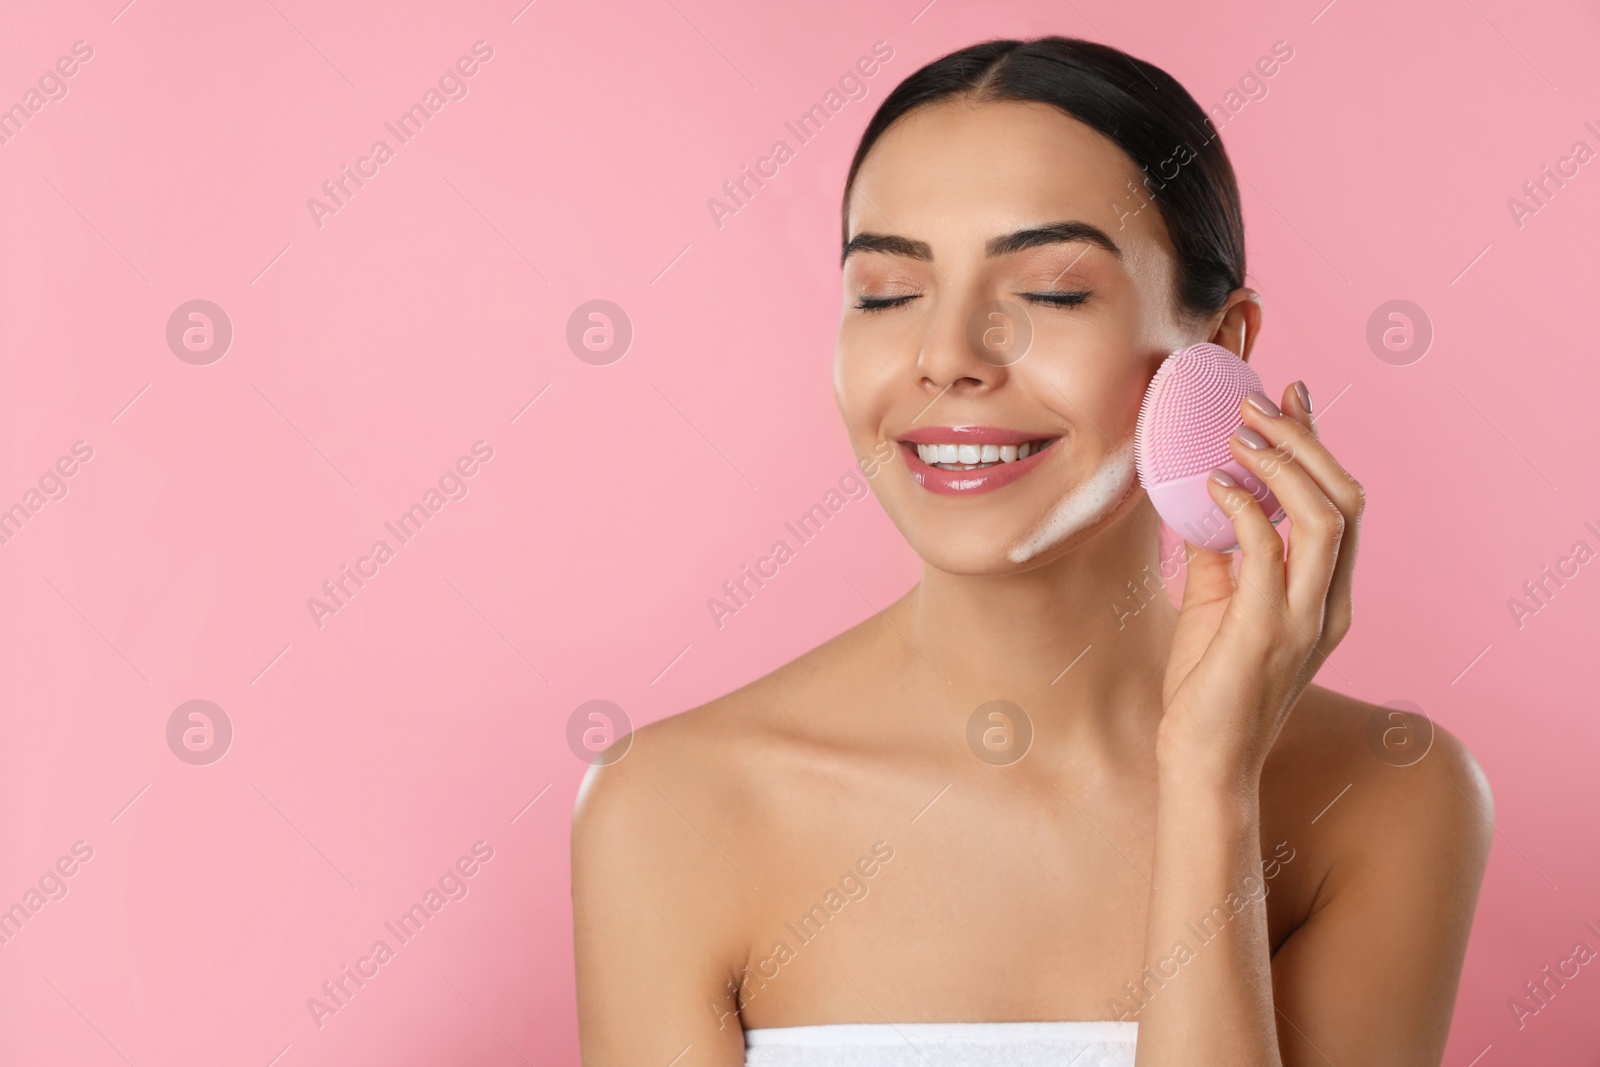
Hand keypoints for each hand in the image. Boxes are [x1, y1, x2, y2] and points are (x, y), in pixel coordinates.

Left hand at [1156, 381, 1365, 788]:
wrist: (1202, 761)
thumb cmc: (1208, 688)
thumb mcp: (1218, 606)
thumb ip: (1224, 554)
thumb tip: (1206, 497)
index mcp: (1327, 596)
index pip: (1341, 503)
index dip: (1320, 445)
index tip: (1291, 396)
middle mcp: (1330, 604)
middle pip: (1347, 499)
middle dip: (1308, 441)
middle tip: (1259, 402)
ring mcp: (1305, 619)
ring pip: (1328, 518)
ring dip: (1285, 465)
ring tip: (1241, 433)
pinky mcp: (1267, 632)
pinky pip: (1269, 552)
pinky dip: (1246, 508)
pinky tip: (1215, 485)